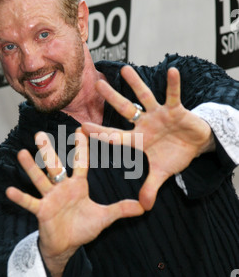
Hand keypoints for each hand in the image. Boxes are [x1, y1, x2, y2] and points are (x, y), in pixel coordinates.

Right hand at [6, 128, 143, 276]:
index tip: (80, 129)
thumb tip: (144, 208)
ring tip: (22, 153)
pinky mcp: (41, 211)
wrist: (67, 245)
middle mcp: (62, 188)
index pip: (80, 163)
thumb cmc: (83, 228)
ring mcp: (50, 198)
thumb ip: (122, 210)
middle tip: (40, 134)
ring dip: (31, 168)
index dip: (82, 148)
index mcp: (78, 185)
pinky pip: (30, 203)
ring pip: (40, 180)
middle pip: (55, 166)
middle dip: (49, 151)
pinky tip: (9, 190)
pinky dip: (21, 198)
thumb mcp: (104, 218)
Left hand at [82, 65, 214, 210]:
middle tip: (98, 84)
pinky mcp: (176, 110)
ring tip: (126, 69)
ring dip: (136, 84)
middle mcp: (144, 124)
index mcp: (138, 139)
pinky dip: (173, 85)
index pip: (115, 136)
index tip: (82, 127)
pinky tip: (172, 71)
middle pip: (125, 110)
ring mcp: (159, 115)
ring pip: (145, 97)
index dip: (100, 133)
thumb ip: (150, 187)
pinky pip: (173, 95)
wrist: (195, 145)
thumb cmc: (175, 155)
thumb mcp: (162, 173)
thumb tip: (144, 207)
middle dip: (112, 98)